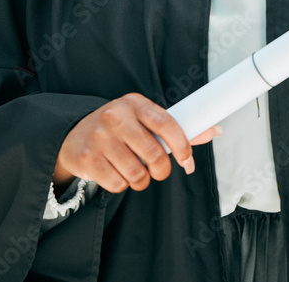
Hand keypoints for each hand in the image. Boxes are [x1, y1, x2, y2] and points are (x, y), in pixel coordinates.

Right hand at [54, 93, 221, 192]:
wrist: (74, 135)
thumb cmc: (119, 128)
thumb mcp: (144, 120)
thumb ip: (176, 128)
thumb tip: (215, 130)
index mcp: (135, 104)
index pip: (167, 124)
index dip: (182, 145)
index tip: (187, 160)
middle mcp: (116, 117)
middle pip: (154, 154)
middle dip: (162, 170)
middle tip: (158, 171)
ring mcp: (99, 137)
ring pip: (137, 173)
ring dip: (141, 180)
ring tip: (135, 172)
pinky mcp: (87, 159)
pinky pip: (118, 184)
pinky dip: (122, 184)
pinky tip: (116, 172)